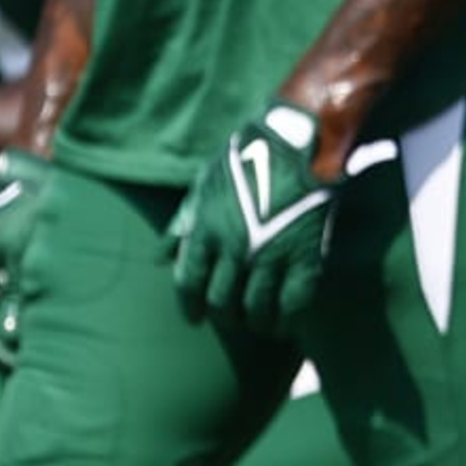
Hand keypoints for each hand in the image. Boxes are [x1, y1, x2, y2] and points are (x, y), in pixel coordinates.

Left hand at [168, 100, 395, 331]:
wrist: (298, 140)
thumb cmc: (246, 158)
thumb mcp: (203, 184)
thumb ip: (182, 224)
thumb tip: (160, 258)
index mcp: (207, 230)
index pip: (189, 284)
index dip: (189, 307)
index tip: (195, 318)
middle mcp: (235, 247)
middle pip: (222, 302)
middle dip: (223, 317)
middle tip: (229, 319)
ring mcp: (272, 254)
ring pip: (256, 309)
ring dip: (253, 324)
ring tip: (255, 324)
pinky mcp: (305, 256)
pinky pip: (293, 304)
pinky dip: (285, 321)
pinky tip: (282, 326)